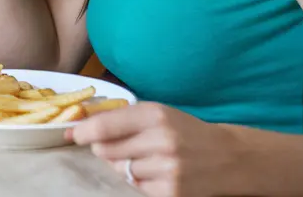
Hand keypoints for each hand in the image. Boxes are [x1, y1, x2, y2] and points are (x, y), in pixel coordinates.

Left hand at [67, 102, 245, 196]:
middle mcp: (161, 140)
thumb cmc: (186, 131)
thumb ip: (122, 118)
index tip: (72, 135)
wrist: (230, 157)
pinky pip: (136, 187)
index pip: (105, 125)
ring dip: (123, 166)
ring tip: (146, 158)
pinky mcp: (172, 192)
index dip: (83, 132)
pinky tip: (156, 173)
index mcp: (156, 115)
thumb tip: (82, 127)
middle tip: (120, 146)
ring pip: (120, 170)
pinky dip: (139, 181)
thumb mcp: (158, 114)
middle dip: (104, 149)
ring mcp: (168, 169)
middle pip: (107, 150)